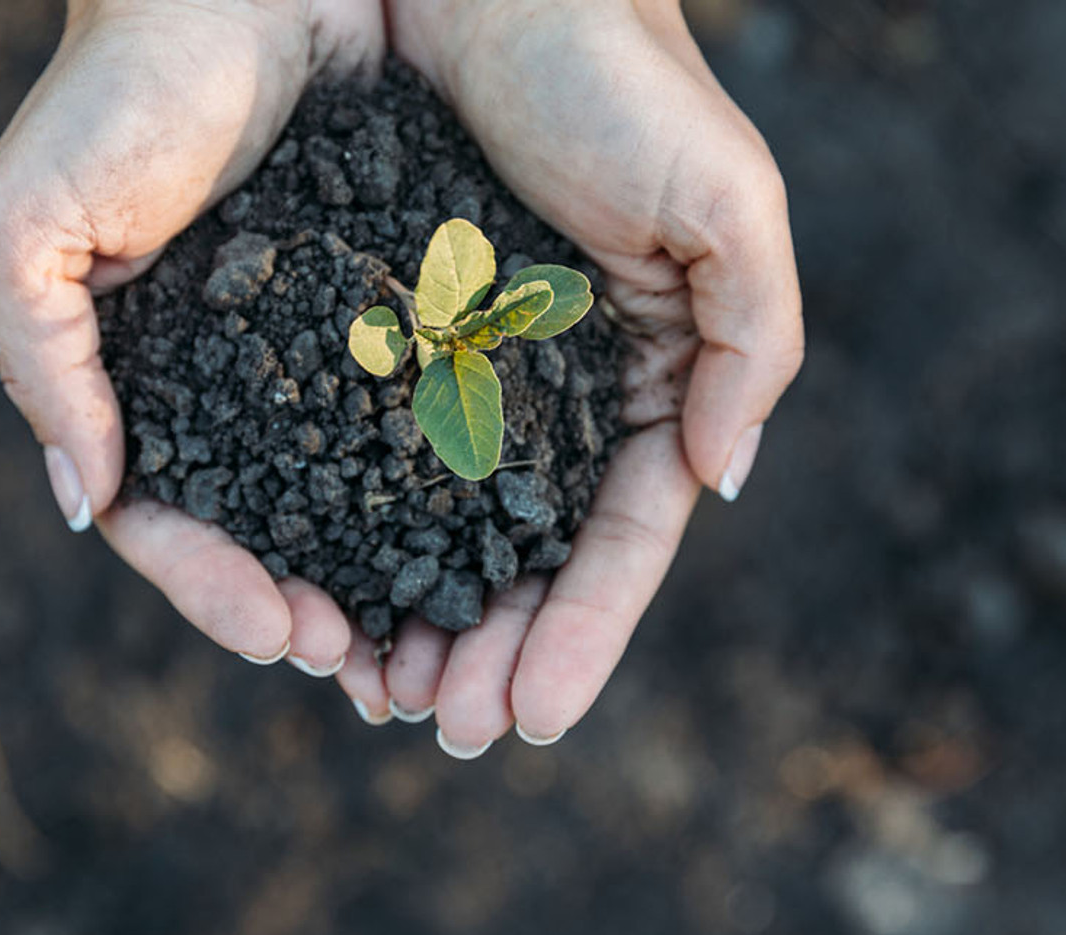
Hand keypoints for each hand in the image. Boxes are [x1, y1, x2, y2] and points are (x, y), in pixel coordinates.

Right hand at [0, 0, 385, 665]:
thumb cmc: (116, 88)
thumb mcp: (28, 223)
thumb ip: (44, 364)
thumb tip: (85, 506)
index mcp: (142, 384)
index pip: (167, 522)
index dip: (215, 588)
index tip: (282, 631)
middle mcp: (233, 385)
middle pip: (268, 533)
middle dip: (310, 609)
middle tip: (370, 669)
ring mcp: (317, 353)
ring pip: (350, 496)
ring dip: (385, 578)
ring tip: (434, 641)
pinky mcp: (397, 308)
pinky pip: (423, 413)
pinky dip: (445, 488)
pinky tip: (485, 538)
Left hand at [335, 0, 803, 754]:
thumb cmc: (618, 72)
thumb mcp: (727, 199)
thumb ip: (748, 339)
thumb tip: (721, 477)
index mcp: (646, 372)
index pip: (624, 535)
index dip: (583, 633)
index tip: (534, 719)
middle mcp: (554, 385)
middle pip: (527, 554)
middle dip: (493, 651)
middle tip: (445, 731)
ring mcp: (464, 362)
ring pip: (440, 523)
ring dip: (418, 617)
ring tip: (380, 696)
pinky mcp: (378, 326)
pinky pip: (360, 447)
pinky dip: (346, 529)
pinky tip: (317, 594)